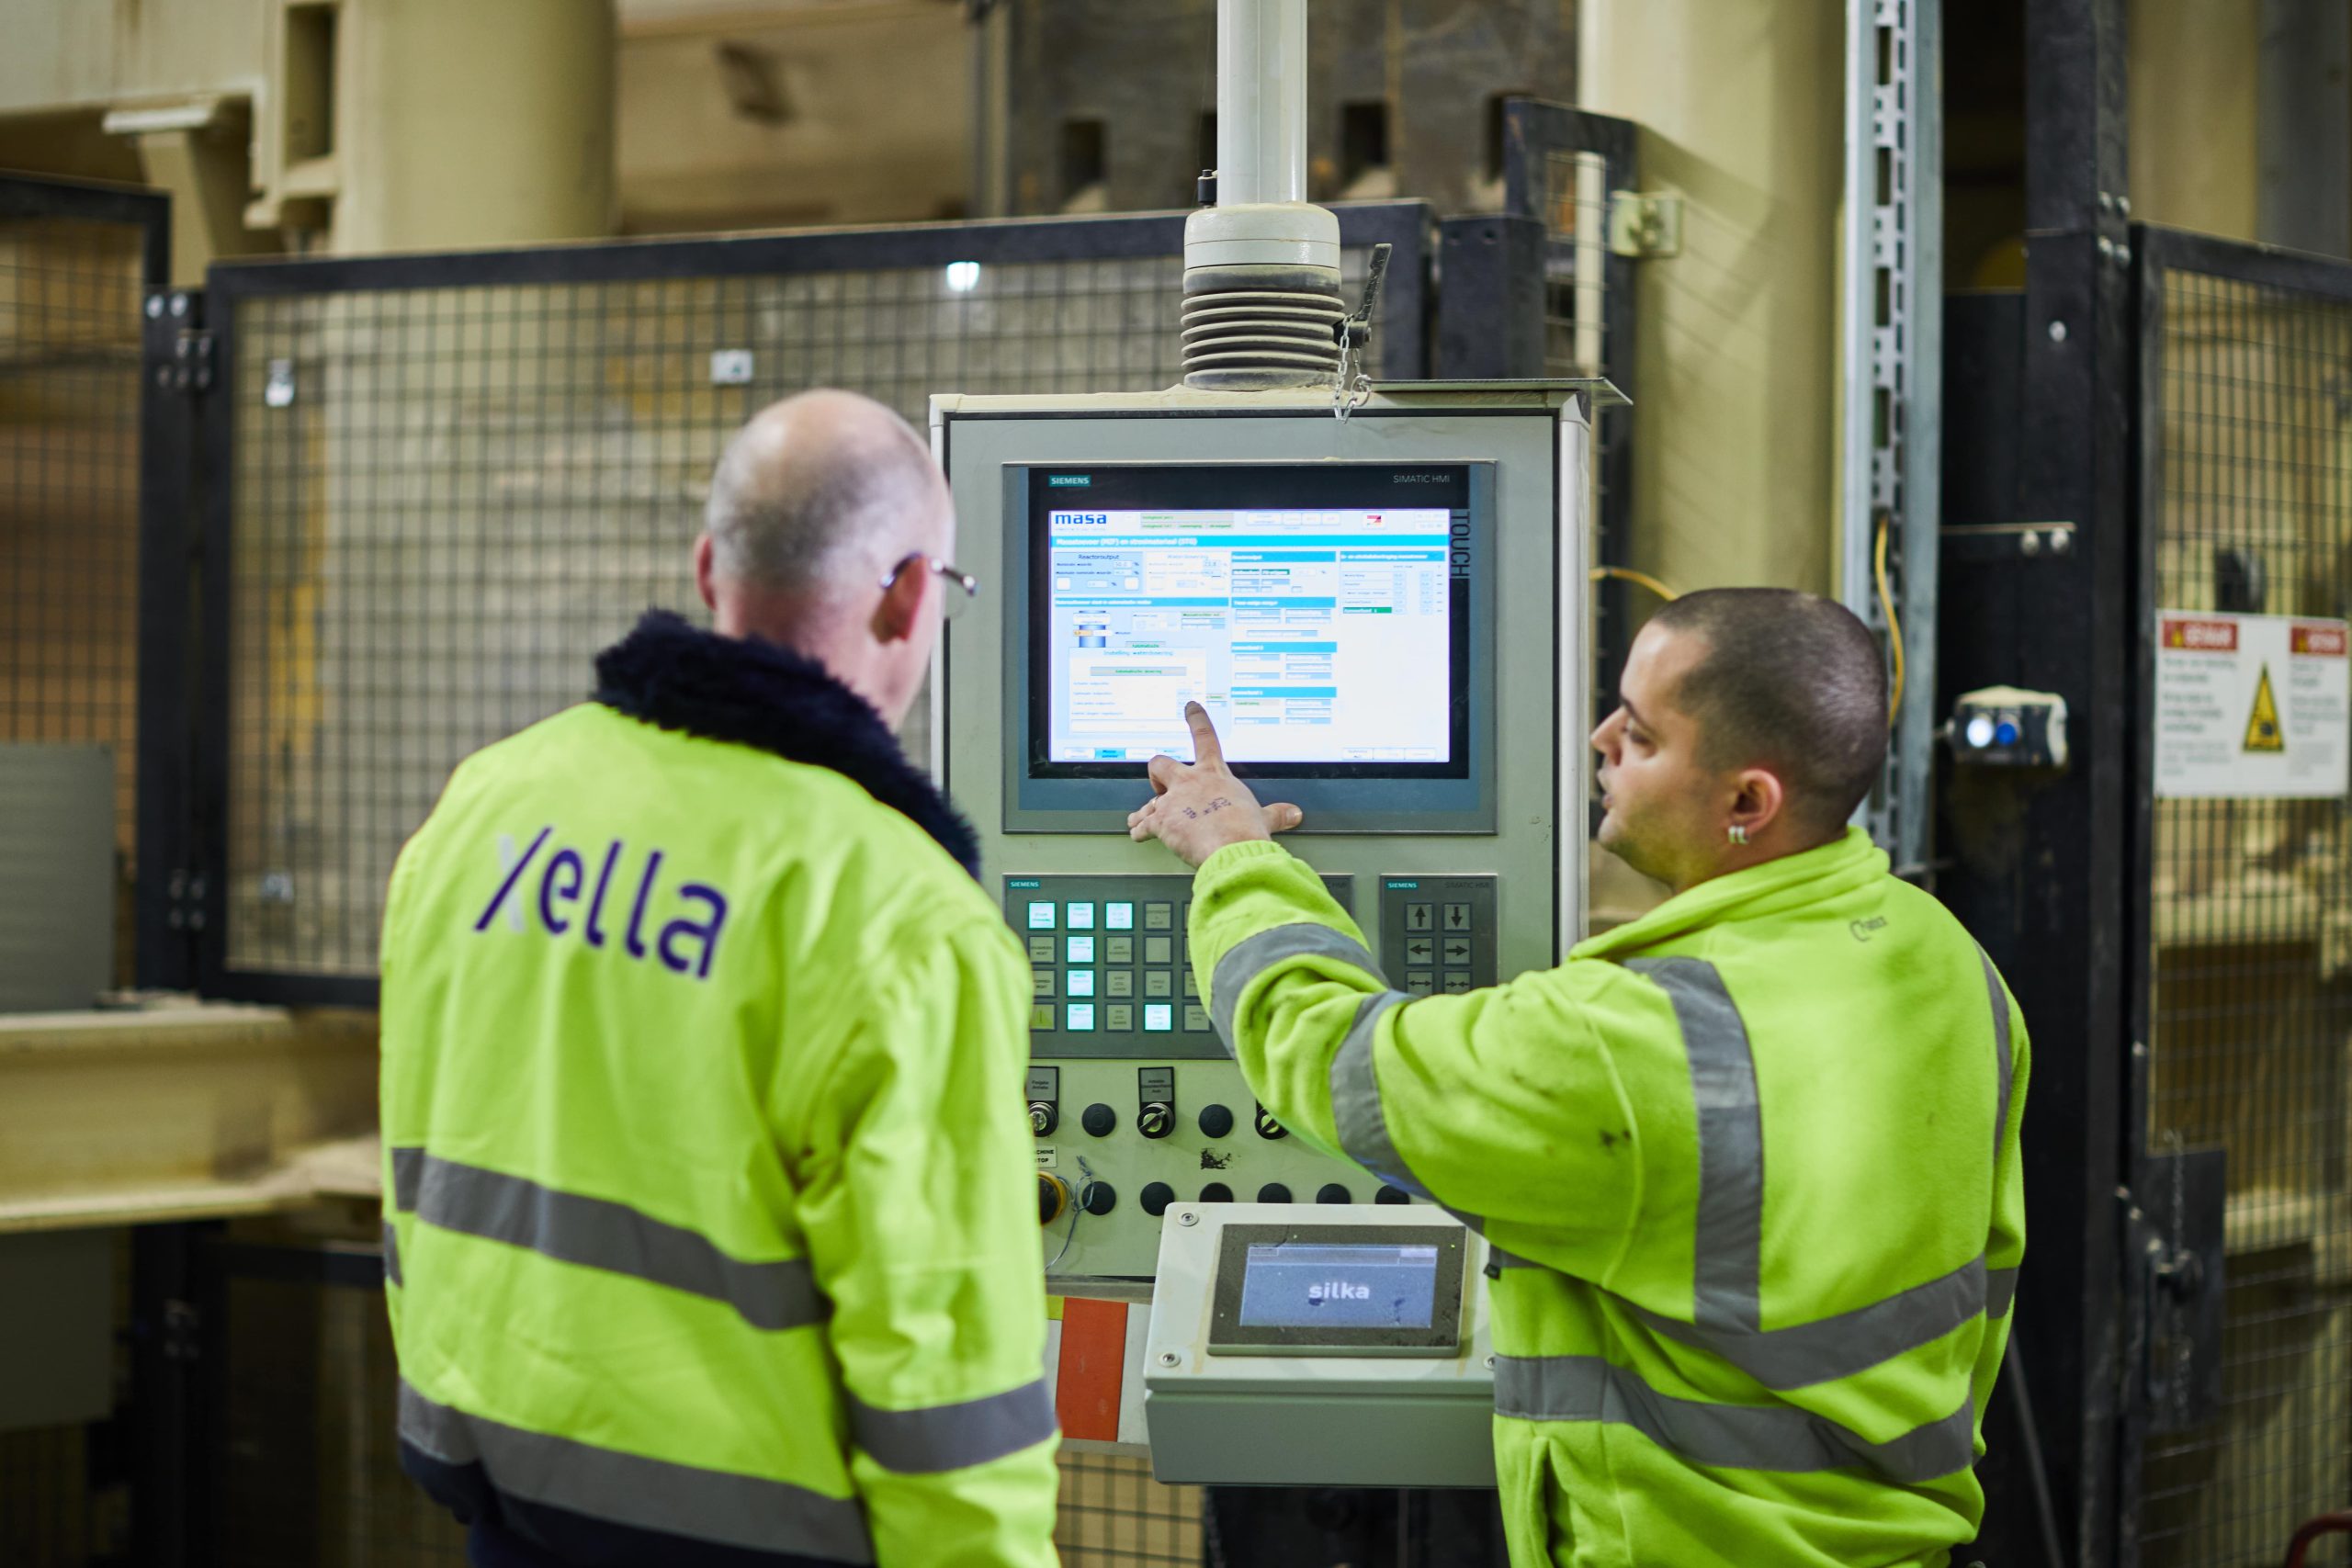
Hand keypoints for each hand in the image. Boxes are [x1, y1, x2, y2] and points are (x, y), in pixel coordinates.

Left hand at [1127, 703, 1303, 868]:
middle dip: (1157, 774)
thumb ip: (1274, 813)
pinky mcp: (1161, 822)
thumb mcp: (1263, 817)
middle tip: (1161, 785)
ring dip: (1145, 809)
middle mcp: (1189, 782)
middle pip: (1160, 763)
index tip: (1190, 707)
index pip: (1205, 737)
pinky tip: (1137, 835)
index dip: (1197, 719)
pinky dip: (1139, 831)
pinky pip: (1142, 825)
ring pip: (1148, 798)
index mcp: (1214, 775)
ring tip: (1142, 818)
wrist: (1232, 848)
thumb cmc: (1246, 831)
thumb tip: (1293, 813)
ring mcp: (1173, 801)